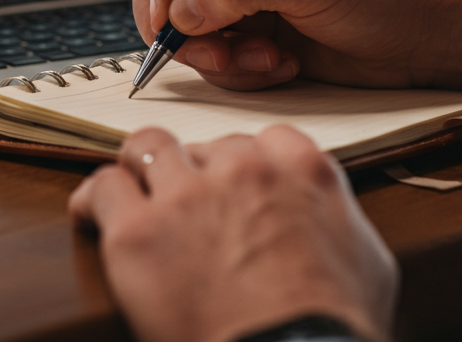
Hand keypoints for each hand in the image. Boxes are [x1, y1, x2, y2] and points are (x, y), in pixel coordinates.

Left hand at [69, 125, 397, 341]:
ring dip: (143, 167)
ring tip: (135, 189)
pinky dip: (96, 198)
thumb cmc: (334, 326)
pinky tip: (94, 212)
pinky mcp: (139, 232)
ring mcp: (187, 194)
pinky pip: (105, 188)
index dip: (246, 164)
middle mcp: (241, 166)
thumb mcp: (368, 260)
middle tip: (193, 209)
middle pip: (206, 145)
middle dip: (199, 173)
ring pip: (149, 147)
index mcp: (299, 166)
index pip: (263, 138)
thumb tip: (327, 219)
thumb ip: (339, 216)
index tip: (237, 184)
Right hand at [126, 0, 452, 91]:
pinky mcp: (244, 30)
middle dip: (182, 20)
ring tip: (265, 58)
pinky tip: (279, 65)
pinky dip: (236, 69)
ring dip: (215, 53)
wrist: (422, 37)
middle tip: (215, 46)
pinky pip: (207, 54)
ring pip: (178, 24)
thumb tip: (179, 11)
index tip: (171, 8)